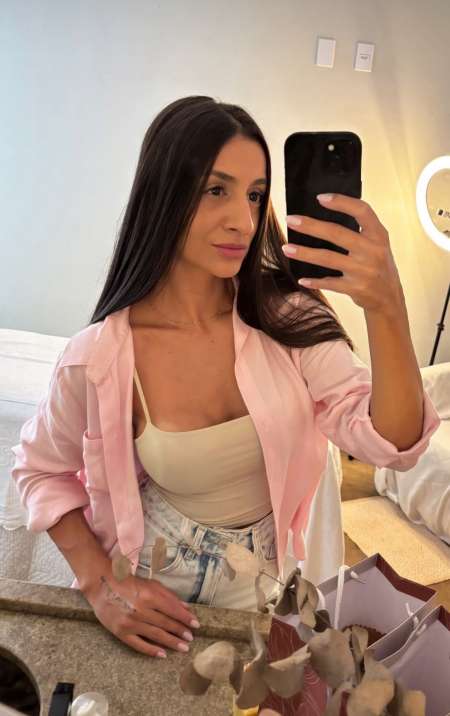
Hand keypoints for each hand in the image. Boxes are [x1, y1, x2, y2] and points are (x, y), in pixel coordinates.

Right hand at [85, 567, 199, 657]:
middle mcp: (140, 609)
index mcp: (149, 595)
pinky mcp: (121, 632)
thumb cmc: (129, 583)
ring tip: (183, 647)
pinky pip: (138, 644)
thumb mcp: (150, 584)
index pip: (172, 609)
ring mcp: (130, 622)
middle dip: (180, 631)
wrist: (101, 585)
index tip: (196, 625)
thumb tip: (186, 607)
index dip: (185, 618)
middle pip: (165, 623)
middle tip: (191, 638)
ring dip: (171, 642)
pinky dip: (151, 650)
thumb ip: (169, 595)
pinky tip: (162, 654)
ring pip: (155, 635)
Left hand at [282, 193, 404, 315]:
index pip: (362, 211)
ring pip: (328, 258)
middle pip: (337, 233)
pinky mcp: (355, 288)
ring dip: (304, 253)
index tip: (320, 198)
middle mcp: (372, 251)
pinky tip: (302, 279)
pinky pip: (330, 283)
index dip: (342, 202)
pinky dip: (315, 282)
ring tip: (287, 248)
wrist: (389, 297)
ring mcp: (363, 271)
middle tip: (291, 220)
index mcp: (379, 235)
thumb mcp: (378, 243)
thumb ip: (361, 229)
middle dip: (311, 226)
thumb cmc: (378, 264)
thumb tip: (325, 214)